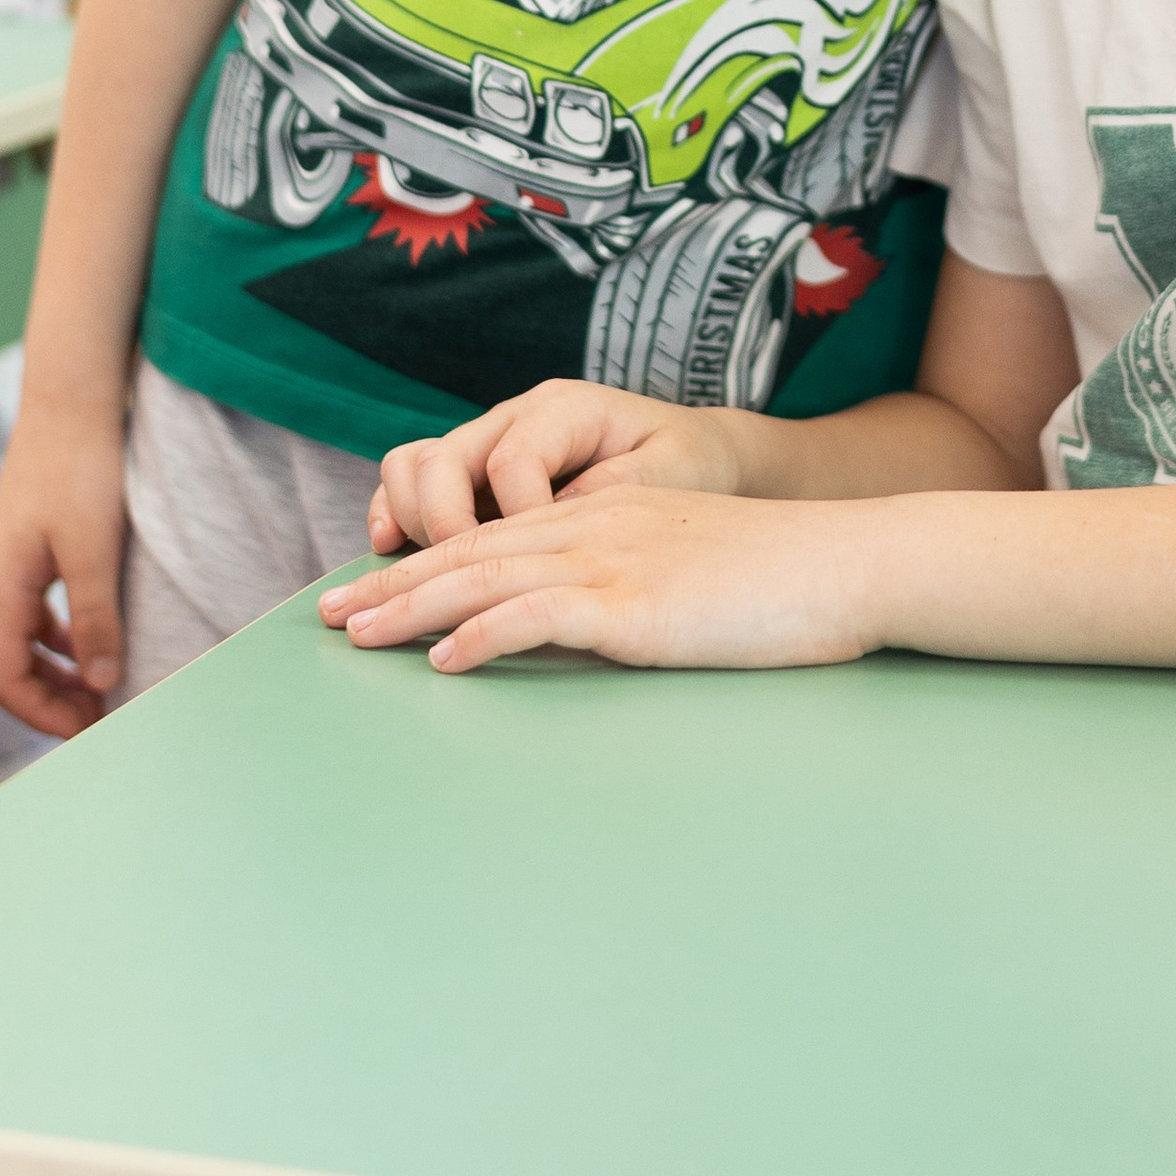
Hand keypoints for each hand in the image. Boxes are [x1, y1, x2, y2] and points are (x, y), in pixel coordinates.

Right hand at [0, 384, 126, 736]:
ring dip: (57, 674)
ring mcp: (6, 567)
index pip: (2, 680)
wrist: (71, 399)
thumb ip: (96, 619)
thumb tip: (103, 684)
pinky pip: (35, 616)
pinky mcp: (27, 550)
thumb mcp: (95, 550)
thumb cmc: (80, 468)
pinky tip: (95, 643)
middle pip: (7, 669)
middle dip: (50, 702)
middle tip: (102, 720)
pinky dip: (62, 641)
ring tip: (103, 691)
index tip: (90, 729)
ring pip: (21, 644)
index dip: (42, 715)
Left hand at [326, 487, 878, 673]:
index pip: (496, 535)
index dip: (427, 561)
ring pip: (488, 577)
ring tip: (357, 636)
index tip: (372, 588)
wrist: (846, 564)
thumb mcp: (691, 564)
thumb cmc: (783, 579)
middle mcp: (598, 528)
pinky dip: (483, 634)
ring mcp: (615, 563)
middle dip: (395, 584)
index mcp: (609, 515)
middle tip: (330, 614)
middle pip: (473, 552)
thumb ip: (632, 582)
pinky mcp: (636, 606)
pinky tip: (444, 659)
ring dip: (413, 609)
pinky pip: (540, 616)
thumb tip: (582, 624)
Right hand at [355, 384, 748, 560]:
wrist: (692, 451)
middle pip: (446, 457)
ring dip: (409, 516)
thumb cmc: (686, 462)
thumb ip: (618, 489)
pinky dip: (395, 514)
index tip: (542, 565)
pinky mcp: (472, 473)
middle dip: (443, 522)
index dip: (517, 517)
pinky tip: (390, 550)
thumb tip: (558, 521)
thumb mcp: (674, 471)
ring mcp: (487, 442)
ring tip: (416, 567)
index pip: (514, 460)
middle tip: (463, 576)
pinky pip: (410, 483)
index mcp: (566, 409)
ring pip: (415, 464)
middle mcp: (515, 417)